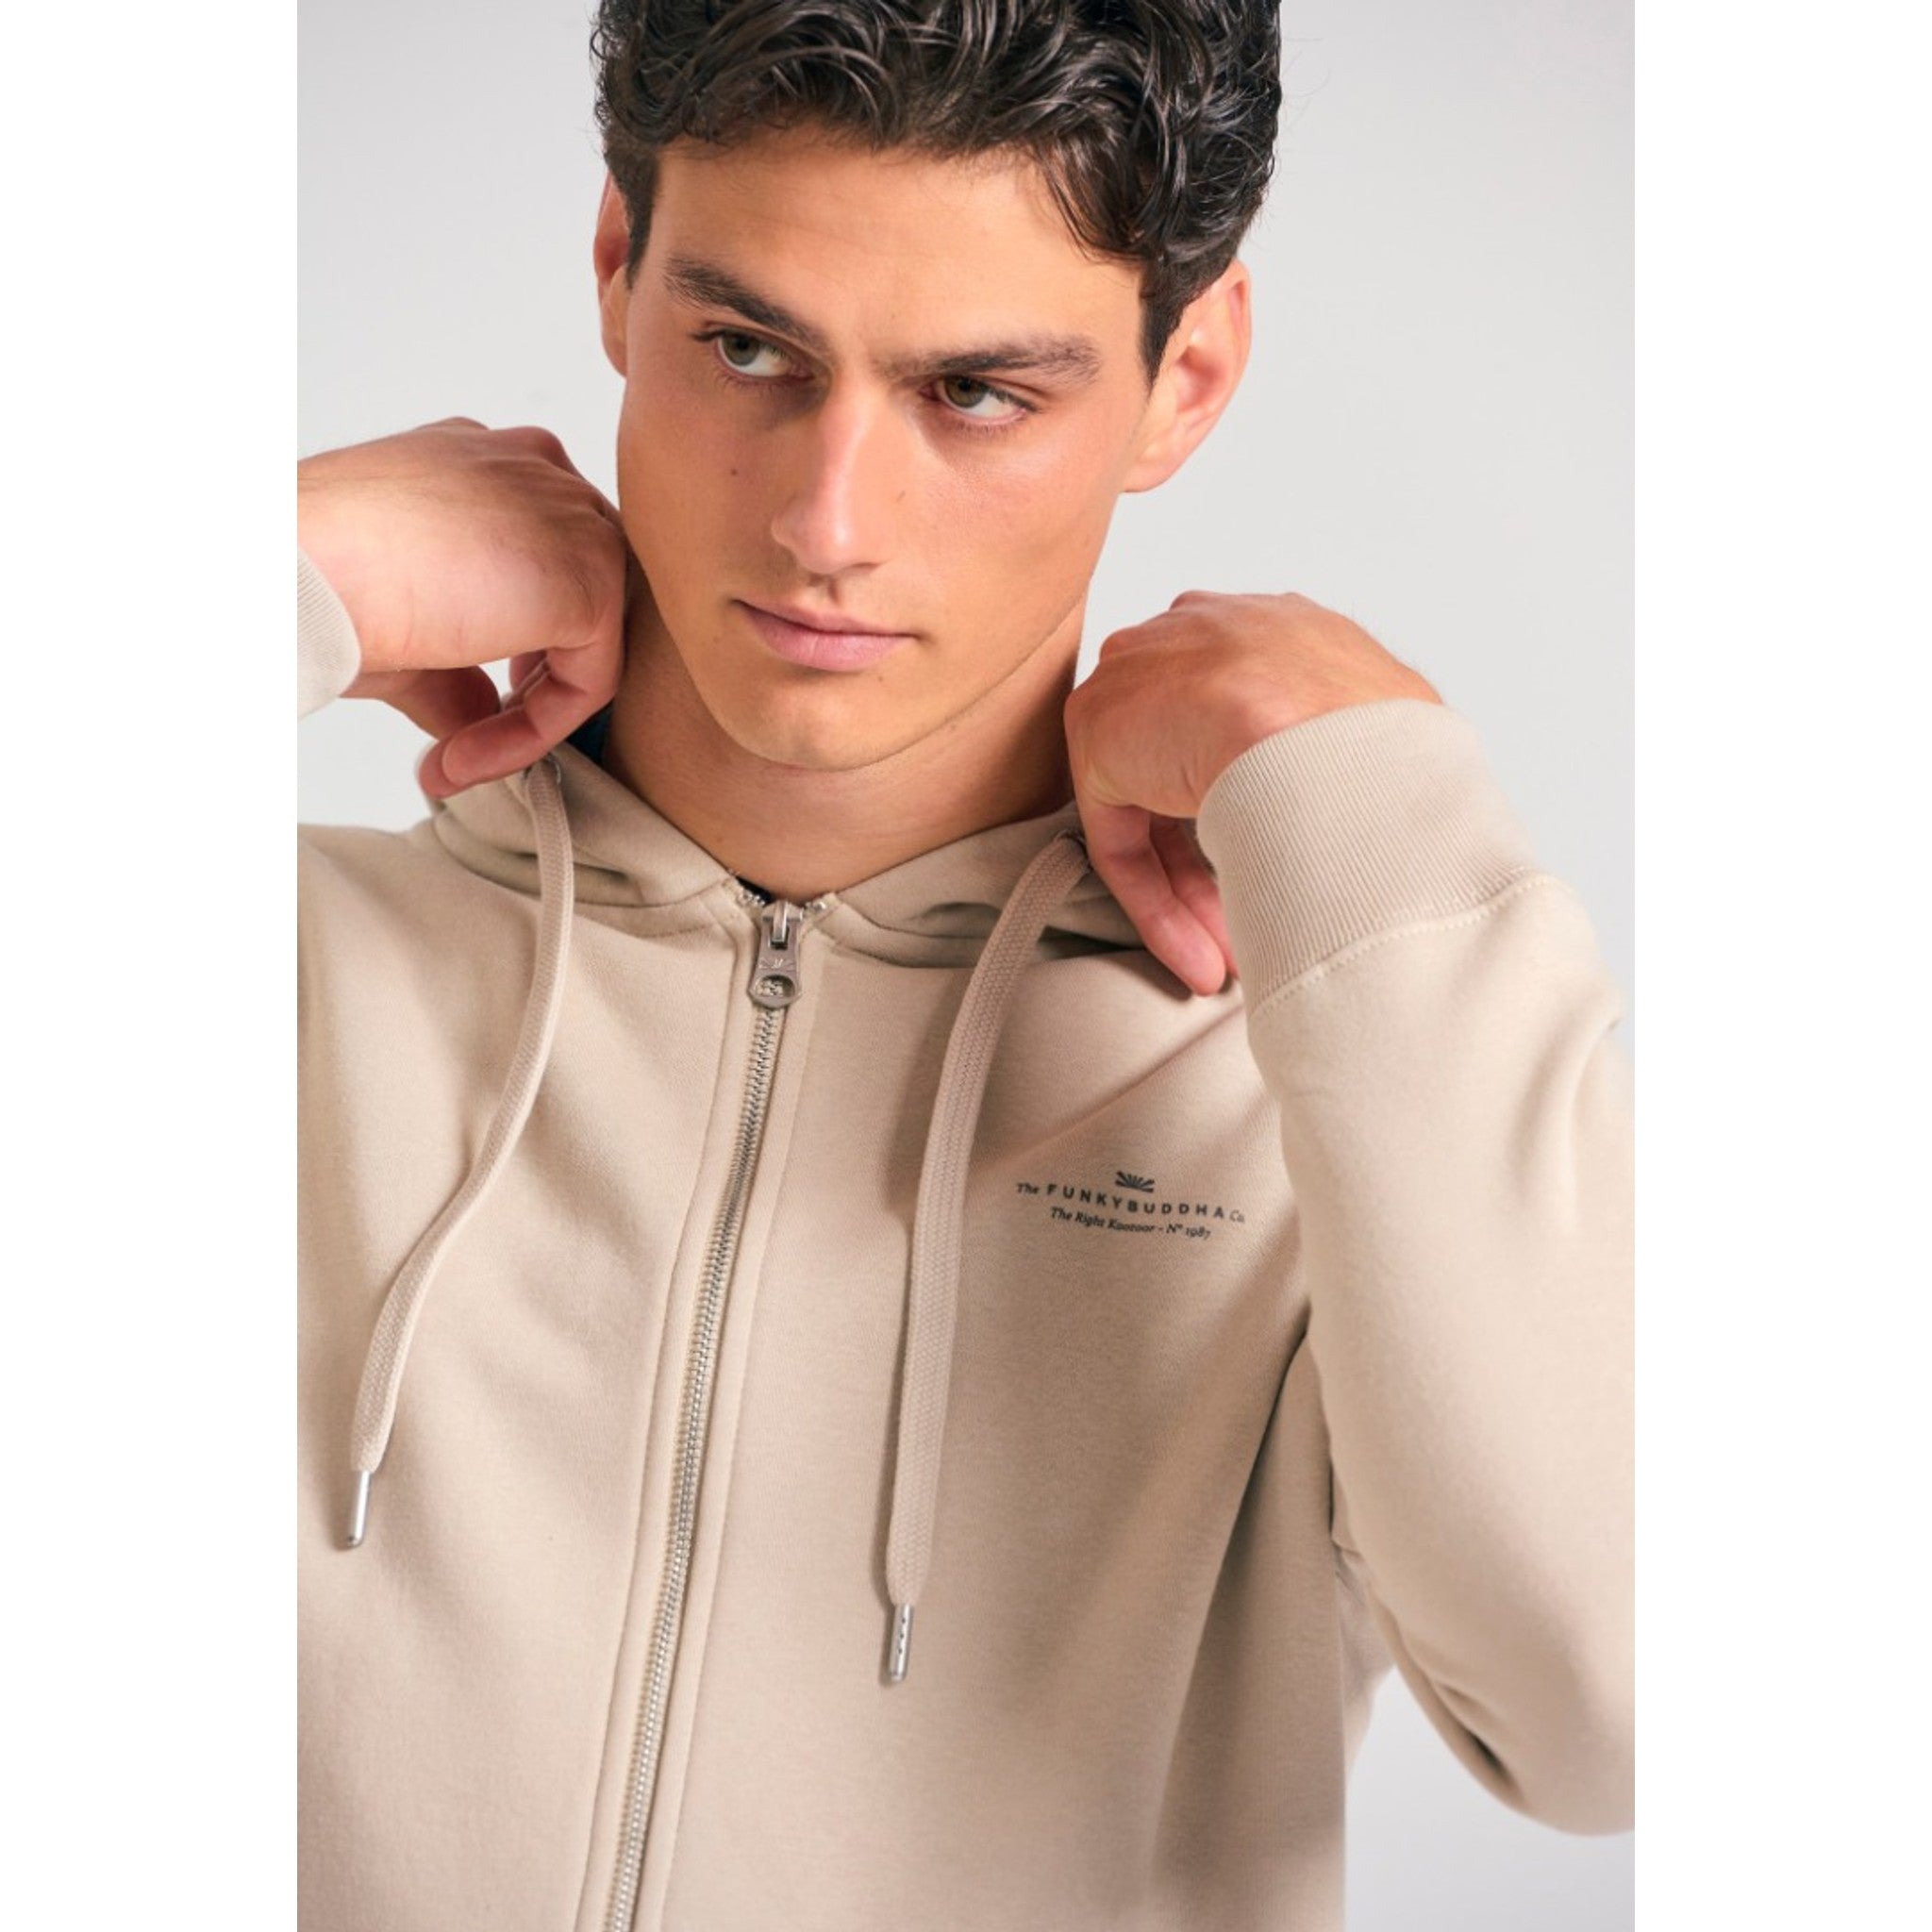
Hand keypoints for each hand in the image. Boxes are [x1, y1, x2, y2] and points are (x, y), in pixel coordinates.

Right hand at [297, 418, 630, 795]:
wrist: (290, 570)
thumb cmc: (319, 576)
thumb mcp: (405, 622)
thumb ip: (460, 665)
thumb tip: (481, 717)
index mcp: (488, 462)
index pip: (542, 557)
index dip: (519, 643)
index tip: (470, 704)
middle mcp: (536, 471)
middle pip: (579, 594)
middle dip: (533, 683)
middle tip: (470, 742)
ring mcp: (570, 516)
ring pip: (588, 641)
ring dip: (527, 720)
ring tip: (455, 759)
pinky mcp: (590, 577)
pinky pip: (590, 680)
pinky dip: (533, 734)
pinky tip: (464, 756)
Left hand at [1064, 590, 1441, 994]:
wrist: (1326, 736)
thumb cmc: (1384, 734)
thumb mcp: (1390, 725)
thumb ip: (1356, 749)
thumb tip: (1374, 809)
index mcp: (1263, 629)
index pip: (1240, 727)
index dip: (1261, 805)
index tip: (1291, 858)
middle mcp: (1194, 642)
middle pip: (1190, 771)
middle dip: (1224, 858)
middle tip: (1253, 922)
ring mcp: (1140, 683)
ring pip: (1157, 815)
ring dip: (1195, 899)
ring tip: (1230, 963)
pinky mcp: (1100, 737)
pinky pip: (1124, 841)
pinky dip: (1158, 907)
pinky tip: (1201, 959)